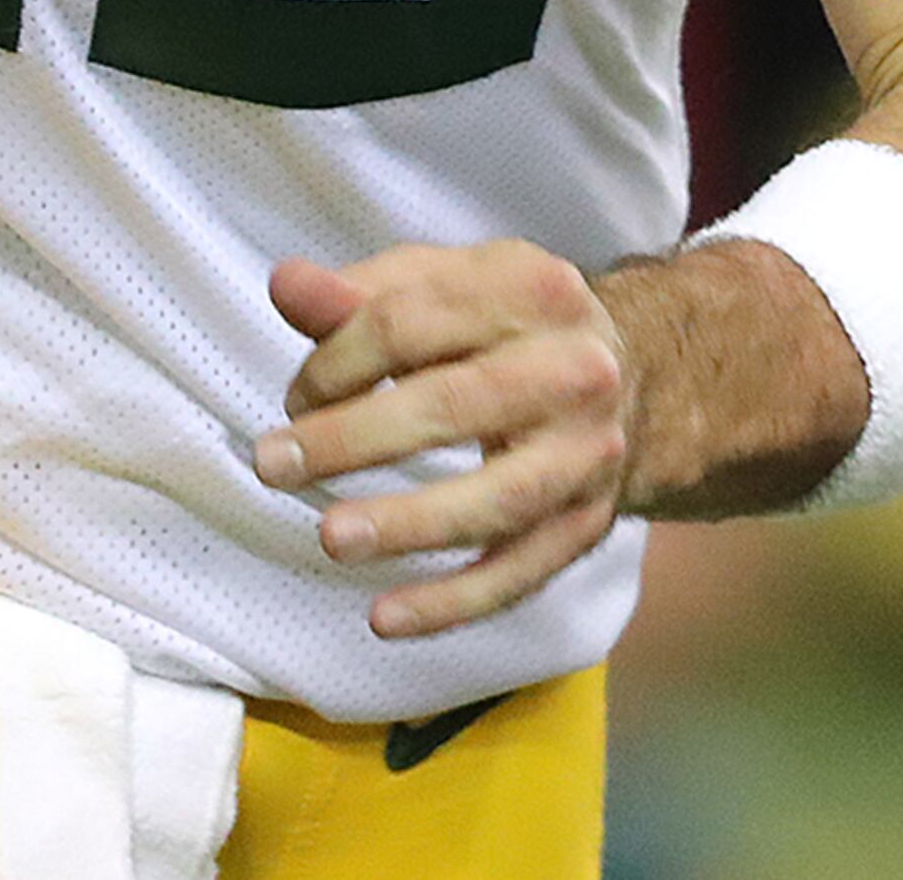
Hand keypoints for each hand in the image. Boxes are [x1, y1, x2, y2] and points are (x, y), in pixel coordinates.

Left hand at [252, 241, 634, 639]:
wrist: (629, 378)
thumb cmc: (504, 326)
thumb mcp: (442, 285)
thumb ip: (359, 292)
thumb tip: (286, 285)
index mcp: (529, 289)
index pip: (409, 323)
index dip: (335, 361)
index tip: (293, 399)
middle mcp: (573, 369)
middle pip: (453, 405)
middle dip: (352, 439)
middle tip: (273, 464)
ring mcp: (587, 453)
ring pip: (495, 501)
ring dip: (406, 524)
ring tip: (330, 539)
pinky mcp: (589, 524)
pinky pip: (518, 574)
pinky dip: (451, 604)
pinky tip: (384, 618)